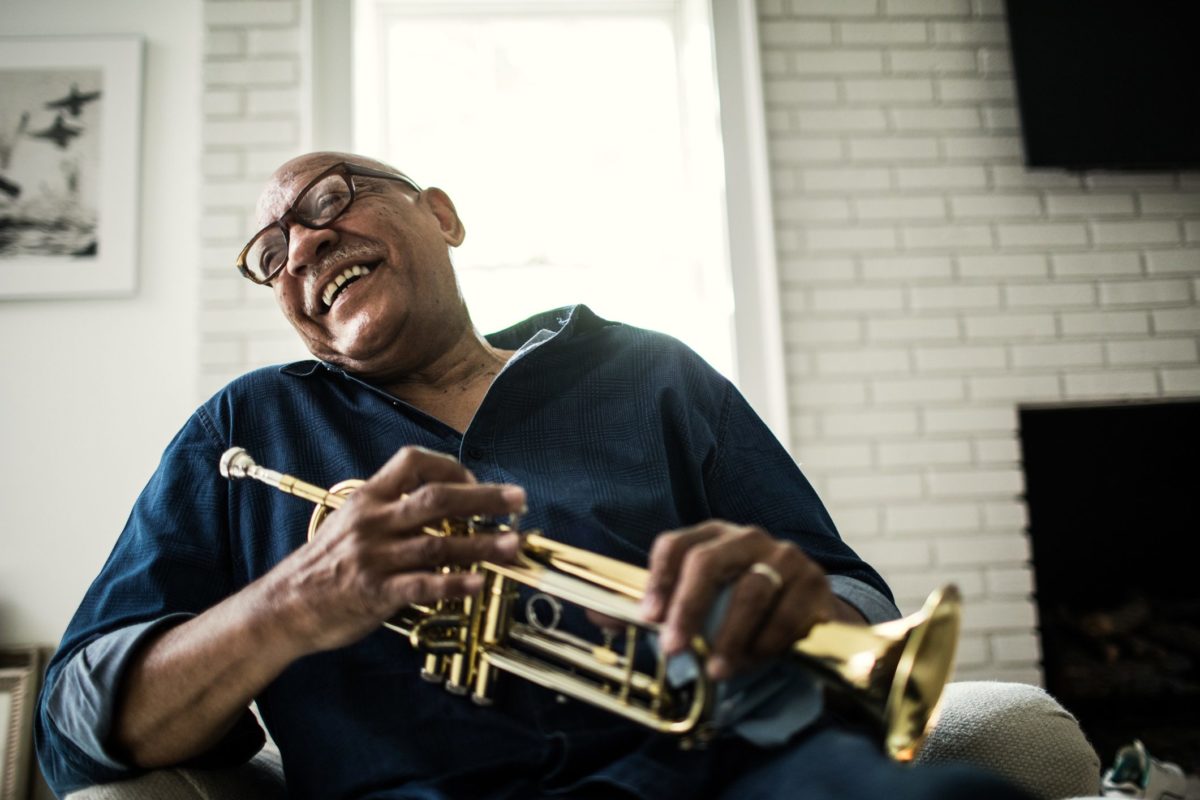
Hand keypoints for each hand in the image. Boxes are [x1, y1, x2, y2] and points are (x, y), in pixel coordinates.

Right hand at [271, 446, 524, 653]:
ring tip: (514, 545)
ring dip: (482, 543)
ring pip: (439, 543)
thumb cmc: (323, 565)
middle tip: (519, 501)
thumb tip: (441, 501)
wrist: (283, 607)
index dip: (451, 467)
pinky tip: (479, 583)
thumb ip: (390, 508)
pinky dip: (454, 583)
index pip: (413, 462)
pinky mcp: (375, 592)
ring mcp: (375, 557)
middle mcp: (373, 522)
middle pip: (438, 498)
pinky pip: (422, 584)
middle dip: (484, 498)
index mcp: (368, 498)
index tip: (476, 481)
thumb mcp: (350, 522)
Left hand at [640, 521, 854, 680]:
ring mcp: (784, 556)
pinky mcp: (814, 581)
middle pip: (708, 563)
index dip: (658, 580)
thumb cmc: (741, 605)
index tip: (648, 619)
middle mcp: (746, 537)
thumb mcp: (699, 603)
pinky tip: (753, 661)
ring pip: (751, 590)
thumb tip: (594, 615)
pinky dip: (767, 642)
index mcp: (712, 537)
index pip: (676, 545)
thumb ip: (652, 610)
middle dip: (687, 609)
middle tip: (674, 649)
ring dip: (729, 636)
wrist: (810, 610)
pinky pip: (787, 612)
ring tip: (717, 670)